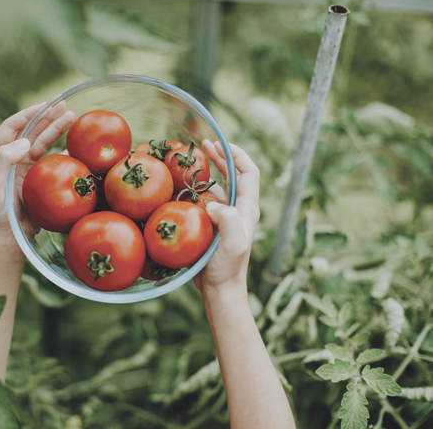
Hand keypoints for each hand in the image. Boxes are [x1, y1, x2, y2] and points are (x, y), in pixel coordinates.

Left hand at [0, 101, 75, 242]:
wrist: (7, 239)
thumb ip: (3, 160)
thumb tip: (24, 141)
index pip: (12, 126)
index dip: (29, 113)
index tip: (45, 104)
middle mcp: (9, 157)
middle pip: (31, 130)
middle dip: (47, 117)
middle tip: (64, 105)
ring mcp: (24, 168)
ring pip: (43, 143)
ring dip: (57, 130)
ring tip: (72, 118)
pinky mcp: (36, 180)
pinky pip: (52, 161)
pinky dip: (64, 152)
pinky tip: (75, 146)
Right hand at [194, 140, 260, 292]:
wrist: (220, 289)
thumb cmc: (227, 267)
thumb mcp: (232, 243)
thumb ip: (228, 220)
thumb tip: (213, 203)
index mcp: (247, 208)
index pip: (249, 172)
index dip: (237, 155)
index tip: (219, 144)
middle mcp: (239, 209)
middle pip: (234, 174)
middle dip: (221, 156)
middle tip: (203, 144)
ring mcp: (226, 217)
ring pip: (220, 185)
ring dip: (209, 170)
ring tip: (192, 160)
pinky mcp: (213, 225)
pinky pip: (206, 199)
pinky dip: (197, 188)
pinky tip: (183, 186)